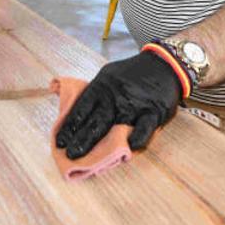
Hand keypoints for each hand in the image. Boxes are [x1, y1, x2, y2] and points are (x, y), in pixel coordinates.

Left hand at [55, 51, 181, 159]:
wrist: (164, 65)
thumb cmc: (132, 74)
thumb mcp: (108, 76)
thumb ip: (94, 94)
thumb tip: (73, 111)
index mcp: (102, 86)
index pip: (81, 108)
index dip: (70, 126)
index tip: (60, 140)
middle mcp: (116, 97)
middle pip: (95, 121)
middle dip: (80, 139)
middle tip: (68, 155)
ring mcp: (135, 105)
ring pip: (116, 128)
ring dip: (100, 145)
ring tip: (87, 160)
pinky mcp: (153, 112)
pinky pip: (144, 129)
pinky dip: (137, 139)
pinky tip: (128, 150)